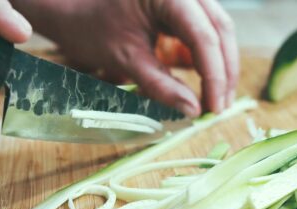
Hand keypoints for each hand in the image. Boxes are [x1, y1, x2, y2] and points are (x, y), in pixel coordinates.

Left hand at [14, 0, 238, 116]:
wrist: (74, 12)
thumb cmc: (92, 29)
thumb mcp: (126, 59)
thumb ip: (161, 85)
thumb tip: (193, 111)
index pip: (203, 36)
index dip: (214, 75)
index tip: (213, 108)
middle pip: (220, 30)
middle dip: (223, 72)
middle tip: (219, 108)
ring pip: (218, 30)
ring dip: (220, 66)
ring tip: (216, 101)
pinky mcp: (184, 7)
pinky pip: (206, 31)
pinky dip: (208, 58)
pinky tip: (207, 84)